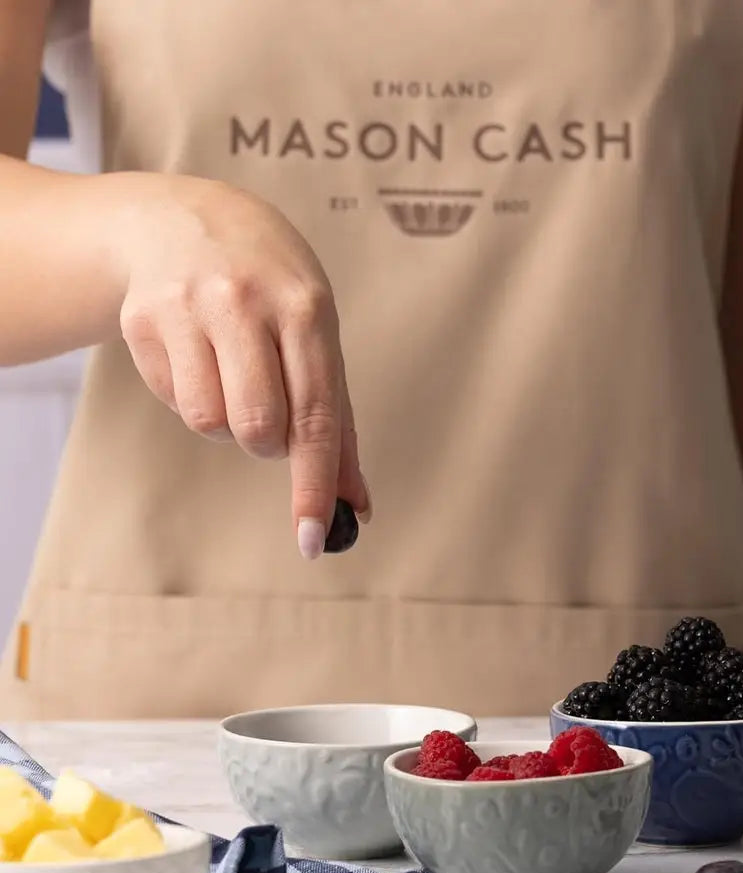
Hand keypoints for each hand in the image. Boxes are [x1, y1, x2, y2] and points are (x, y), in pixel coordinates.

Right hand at [115, 174, 369, 558]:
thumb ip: (335, 422)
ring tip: (231, 372)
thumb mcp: (315, 334)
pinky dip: (192, 396)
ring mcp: (187, 307)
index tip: (313, 538)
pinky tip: (197, 355)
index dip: (315, 483)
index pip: (316, 414)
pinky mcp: (142, 319)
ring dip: (226, 421)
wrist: (184, 218)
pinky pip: (173, 399)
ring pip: (208, 422)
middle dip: (267, 444)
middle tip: (271, 414)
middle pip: (257, 428)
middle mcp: (245, 303)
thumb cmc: (270, 290)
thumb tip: (354, 505)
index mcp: (305, 309)